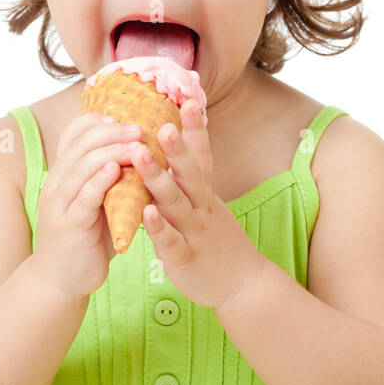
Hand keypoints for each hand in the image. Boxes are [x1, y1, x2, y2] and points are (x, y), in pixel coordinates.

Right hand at [33, 112, 141, 299]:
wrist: (63, 278)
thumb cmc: (89, 235)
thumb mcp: (100, 199)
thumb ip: (115, 176)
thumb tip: (147, 149)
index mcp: (66, 171)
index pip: (76, 132)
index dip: (101, 120)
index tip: (129, 116)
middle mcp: (58, 181)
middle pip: (82, 143)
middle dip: (114, 131)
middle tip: (142, 127)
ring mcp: (60, 202)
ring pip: (84, 165)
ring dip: (113, 150)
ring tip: (138, 143)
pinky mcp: (69, 224)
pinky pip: (84, 196)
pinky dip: (100, 180)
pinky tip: (117, 170)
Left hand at [131, 100, 261, 308]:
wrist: (243, 285)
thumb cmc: (219, 242)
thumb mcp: (209, 206)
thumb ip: (191, 182)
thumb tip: (176, 150)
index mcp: (207, 194)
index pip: (203, 155)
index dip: (196, 129)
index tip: (189, 99)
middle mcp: (204, 207)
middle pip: (190, 173)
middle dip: (176, 147)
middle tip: (161, 122)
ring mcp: (196, 232)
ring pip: (176, 202)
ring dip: (158, 178)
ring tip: (139, 156)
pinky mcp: (187, 258)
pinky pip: (171, 241)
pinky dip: (158, 227)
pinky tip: (144, 214)